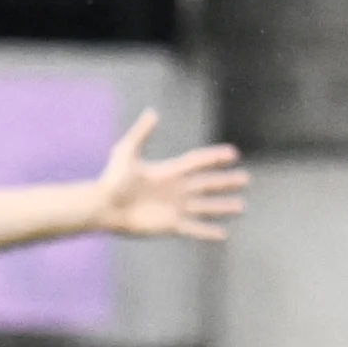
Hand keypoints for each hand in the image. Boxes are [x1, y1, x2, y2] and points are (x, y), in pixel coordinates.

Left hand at [91, 110, 245, 241]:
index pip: (197, 162)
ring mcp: (174, 208)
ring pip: (205, 207)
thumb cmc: (111, 180)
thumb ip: (141, 134)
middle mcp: (174, 190)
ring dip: (223, 207)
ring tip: (241, 206)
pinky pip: (194, 229)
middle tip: (245, 179)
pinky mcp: (169, 225)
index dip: (214, 158)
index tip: (233, 154)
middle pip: (207, 184)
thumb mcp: (126, 152)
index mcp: (168, 172)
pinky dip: (208, 232)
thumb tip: (153, 112)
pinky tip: (223, 234)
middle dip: (226, 182)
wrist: (102, 207)